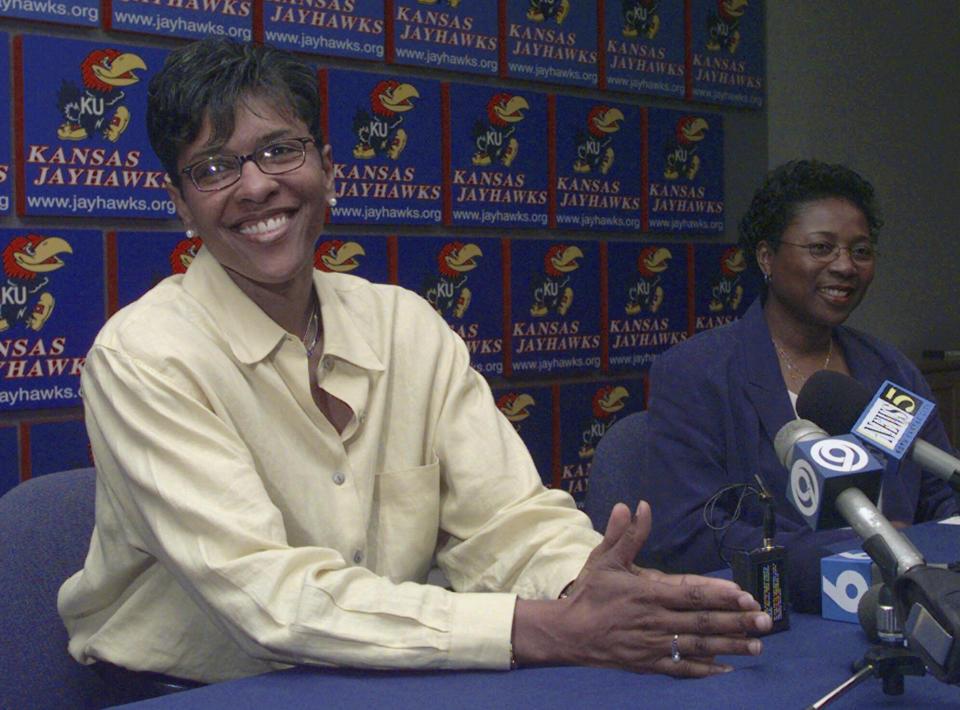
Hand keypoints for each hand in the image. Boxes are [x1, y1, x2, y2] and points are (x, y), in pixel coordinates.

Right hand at [513, 501, 771, 676]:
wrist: (569, 632)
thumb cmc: (589, 592)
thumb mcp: (605, 558)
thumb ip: (624, 534)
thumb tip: (635, 505)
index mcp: (647, 593)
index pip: (691, 594)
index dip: (720, 595)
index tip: (745, 595)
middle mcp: (654, 620)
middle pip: (702, 622)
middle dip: (737, 622)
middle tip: (766, 621)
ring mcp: (653, 645)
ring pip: (697, 646)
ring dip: (729, 647)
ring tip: (756, 647)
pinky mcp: (649, 663)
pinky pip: (682, 668)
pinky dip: (705, 670)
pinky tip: (726, 669)